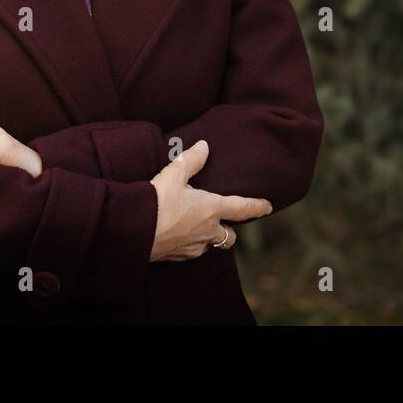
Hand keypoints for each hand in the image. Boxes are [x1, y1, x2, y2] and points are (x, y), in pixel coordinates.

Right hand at [148, 139, 271, 261]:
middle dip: (231, 230)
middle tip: (226, 222)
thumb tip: (204, 146)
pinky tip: (180, 236)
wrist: (134, 231)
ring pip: (210, 245)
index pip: (242, 208)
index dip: (257, 206)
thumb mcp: (174, 173)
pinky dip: (191, 244)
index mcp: (211, 209)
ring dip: (209, 238)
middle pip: (229, 236)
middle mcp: (207, 231)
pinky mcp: (177, 256)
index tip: (268, 207)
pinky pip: (191, 252)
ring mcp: (193, 246)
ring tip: (200, 227)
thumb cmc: (157, 201)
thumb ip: (192, 159)